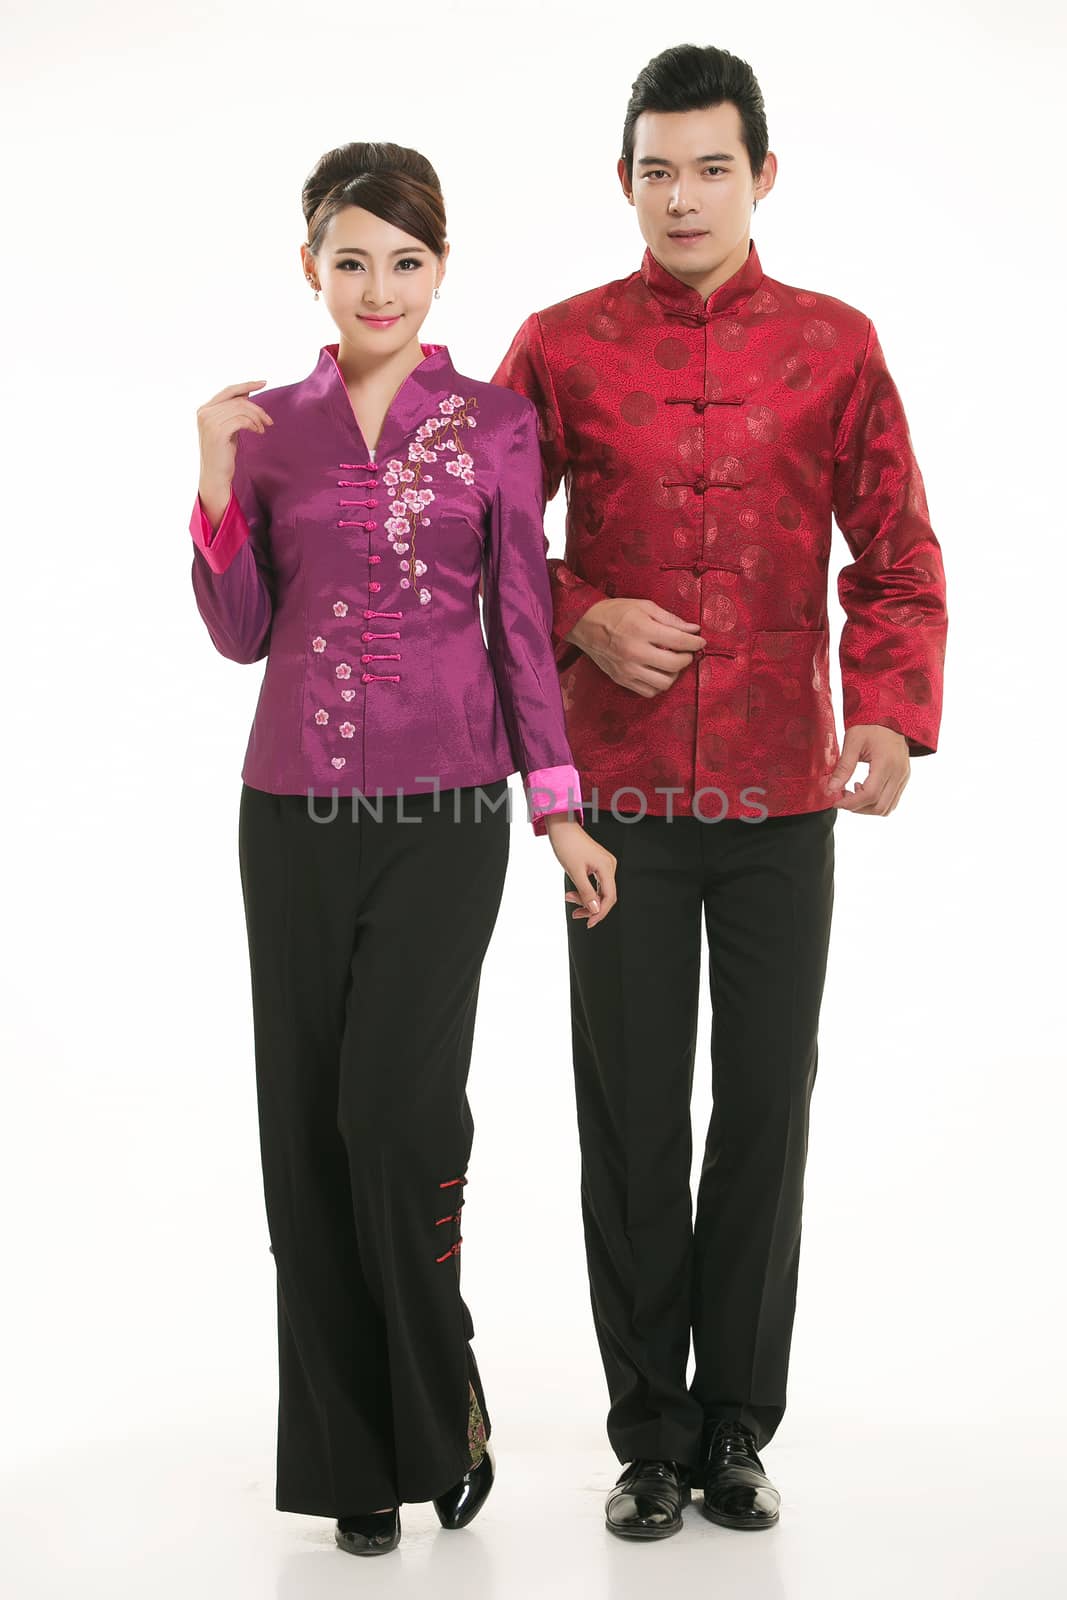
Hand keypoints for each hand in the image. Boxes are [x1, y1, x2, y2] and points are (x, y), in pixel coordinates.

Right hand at [196, 379, 274, 500]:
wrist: (215, 476)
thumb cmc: (223, 454)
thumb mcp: (228, 428)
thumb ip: (233, 411)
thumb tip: (247, 393)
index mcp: (204, 409)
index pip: (228, 391)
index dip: (247, 385)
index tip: (263, 382)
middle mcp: (204, 413)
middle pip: (238, 400)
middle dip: (257, 409)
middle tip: (269, 421)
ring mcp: (209, 422)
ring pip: (241, 409)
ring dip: (257, 418)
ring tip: (263, 429)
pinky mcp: (217, 432)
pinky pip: (242, 420)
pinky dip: (253, 424)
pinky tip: (258, 431)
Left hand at [543, 818, 617, 929]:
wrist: (562, 828)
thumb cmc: (567, 845)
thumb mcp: (574, 872)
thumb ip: (586, 892)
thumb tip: (595, 910)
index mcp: (606, 867)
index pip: (609, 897)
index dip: (600, 913)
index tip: (589, 923)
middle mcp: (609, 866)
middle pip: (606, 896)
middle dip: (591, 907)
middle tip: (575, 914)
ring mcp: (605, 865)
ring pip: (600, 891)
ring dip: (586, 899)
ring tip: (569, 898)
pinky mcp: (598, 864)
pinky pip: (596, 883)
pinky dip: (586, 891)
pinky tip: (574, 893)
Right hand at [568, 598, 704, 696]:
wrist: (585, 624)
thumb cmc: (616, 612)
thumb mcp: (644, 606)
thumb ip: (670, 619)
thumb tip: (693, 629)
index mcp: (642, 630)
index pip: (679, 641)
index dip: (695, 642)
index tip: (700, 641)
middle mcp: (635, 652)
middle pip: (675, 665)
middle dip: (687, 658)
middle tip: (687, 652)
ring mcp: (627, 669)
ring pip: (664, 683)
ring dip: (674, 674)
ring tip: (672, 662)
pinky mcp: (621, 679)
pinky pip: (648, 691)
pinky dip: (658, 684)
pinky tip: (658, 672)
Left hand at [826, 725, 909, 813]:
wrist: (890, 716)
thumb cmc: (870, 726)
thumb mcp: (852, 742)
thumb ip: (843, 767)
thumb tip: (830, 789)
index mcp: (886, 763)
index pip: (870, 795)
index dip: (851, 803)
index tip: (836, 801)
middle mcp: (899, 773)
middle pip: (879, 806)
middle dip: (858, 808)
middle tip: (842, 796)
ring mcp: (904, 777)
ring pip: (887, 808)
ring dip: (867, 807)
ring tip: (853, 791)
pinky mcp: (904, 778)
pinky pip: (892, 800)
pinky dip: (876, 802)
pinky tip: (864, 788)